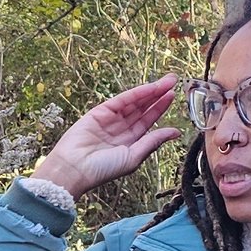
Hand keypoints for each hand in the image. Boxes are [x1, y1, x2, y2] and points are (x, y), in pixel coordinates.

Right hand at [29, 76, 180, 198]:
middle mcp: (120, 129)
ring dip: (150, 91)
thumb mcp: (134, 157)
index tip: (172, 96)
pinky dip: (136, 93)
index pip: (147, 122)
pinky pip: (121, 100)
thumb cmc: (102, 170)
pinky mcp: (99, 112)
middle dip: (158, 96)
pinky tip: (150, 87)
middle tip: (173, 82)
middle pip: (142, 109)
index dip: (160, 108)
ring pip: (134, 102)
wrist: (75, 169)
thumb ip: (153, 142)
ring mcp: (110, 120)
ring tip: (167, 81)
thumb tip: (175, 132)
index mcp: (129, 142)